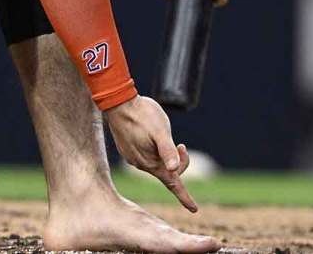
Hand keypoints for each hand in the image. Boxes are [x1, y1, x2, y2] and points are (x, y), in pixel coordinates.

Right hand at [105, 95, 197, 212]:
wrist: (118, 102)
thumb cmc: (142, 114)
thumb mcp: (160, 130)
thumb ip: (167, 150)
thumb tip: (175, 169)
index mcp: (151, 162)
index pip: (172, 183)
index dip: (184, 196)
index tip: (194, 209)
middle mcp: (141, 164)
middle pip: (168, 171)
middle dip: (179, 162)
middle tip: (181, 144)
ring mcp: (133, 157)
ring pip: (158, 163)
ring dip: (167, 154)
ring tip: (162, 135)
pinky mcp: (129, 150)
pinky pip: (148, 156)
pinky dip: (156, 151)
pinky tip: (151, 135)